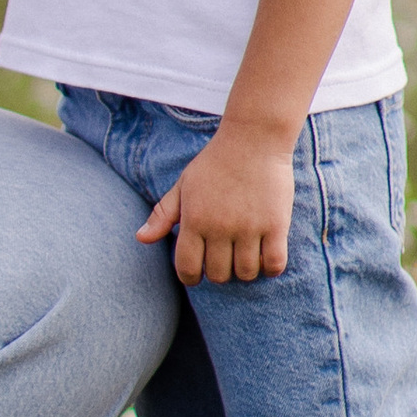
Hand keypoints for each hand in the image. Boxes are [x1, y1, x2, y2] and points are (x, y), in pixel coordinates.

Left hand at [139, 119, 296, 285]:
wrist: (253, 139)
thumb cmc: (215, 162)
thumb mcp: (184, 185)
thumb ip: (163, 214)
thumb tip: (141, 238)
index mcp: (194, 219)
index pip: (187, 268)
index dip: (191, 277)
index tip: (198, 271)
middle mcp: (220, 227)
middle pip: (218, 275)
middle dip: (218, 271)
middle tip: (223, 257)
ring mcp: (249, 227)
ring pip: (245, 273)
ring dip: (244, 270)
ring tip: (244, 254)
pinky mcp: (276, 225)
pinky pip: (274, 264)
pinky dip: (270, 266)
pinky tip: (265, 253)